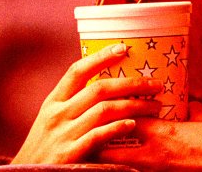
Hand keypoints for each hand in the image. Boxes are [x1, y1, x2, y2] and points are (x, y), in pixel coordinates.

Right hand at [13, 43, 163, 164]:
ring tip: (154, 106)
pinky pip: (98, 136)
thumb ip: (72, 103)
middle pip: (98, 89)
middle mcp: (57, 113)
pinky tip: (134, 125)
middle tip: (156, 84)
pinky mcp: (70, 154)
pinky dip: (118, 128)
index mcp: (53, 101)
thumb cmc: (45, 145)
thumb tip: (104, 85)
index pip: (78, 70)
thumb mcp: (51, 118)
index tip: (124, 48)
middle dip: (131, 84)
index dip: (101, 57)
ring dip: (134, 106)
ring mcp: (63, 134)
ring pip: (104, 111)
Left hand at [95, 102, 201, 170]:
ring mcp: (158, 169)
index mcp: (163, 131)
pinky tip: (119, 163)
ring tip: (91, 150)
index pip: (125, 119)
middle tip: (82, 132)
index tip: (95, 105)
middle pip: (113, 147)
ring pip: (121, 164)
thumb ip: (189, 105)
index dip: (108, 112)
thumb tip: (185, 97)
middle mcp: (155, 153)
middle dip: (95, 141)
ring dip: (106, 157)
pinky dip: (125, 167)